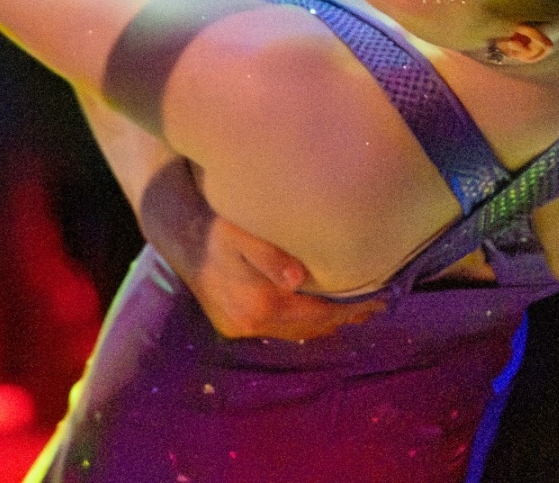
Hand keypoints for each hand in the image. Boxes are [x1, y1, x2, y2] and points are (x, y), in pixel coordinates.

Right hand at [186, 214, 384, 340]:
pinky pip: (278, 330)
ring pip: (295, 333)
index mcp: (260, 303)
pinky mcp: (233, 327)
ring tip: (351, 311)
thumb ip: (270, 254)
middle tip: (374, 307)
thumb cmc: (218, 226)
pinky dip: (300, 324)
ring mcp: (241, 329)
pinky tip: (314, 313)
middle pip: (309, 328)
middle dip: (342, 318)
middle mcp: (252, 323)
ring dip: (323, 324)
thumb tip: (297, 279)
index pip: (318, 313)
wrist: (180, 236)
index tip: (379, 300)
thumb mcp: (242, 231)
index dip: (350, 308)